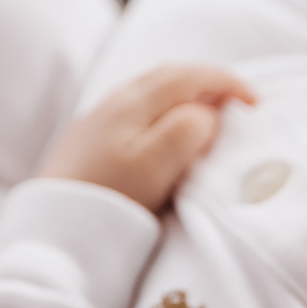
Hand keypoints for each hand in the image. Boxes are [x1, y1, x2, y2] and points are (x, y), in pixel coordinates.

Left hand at [39, 64, 254, 212]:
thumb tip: (206, 114)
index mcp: (133, 102)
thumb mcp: (156, 165)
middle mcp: (113, 102)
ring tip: (209, 120)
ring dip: (185, 98)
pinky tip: (166, 137)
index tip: (256, 105)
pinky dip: (163, 113)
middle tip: (238, 107)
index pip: (190, 75)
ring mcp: (96, 121)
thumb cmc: (108, 200)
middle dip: (208, 84)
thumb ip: (187, 129)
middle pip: (168, 76)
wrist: (51, 232)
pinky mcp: (87, 143)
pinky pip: (135, 112)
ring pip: (150, 93)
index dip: (227, 83)